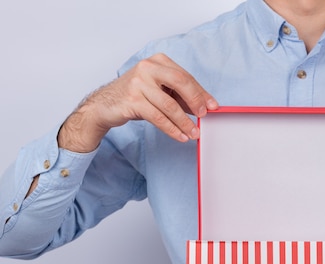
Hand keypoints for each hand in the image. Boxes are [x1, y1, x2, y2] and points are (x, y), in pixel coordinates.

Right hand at [58, 53, 217, 152]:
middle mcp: (148, 67)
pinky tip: (180, 136)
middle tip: (204, 117)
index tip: (213, 106)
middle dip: (195, 102)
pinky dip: (172, 129)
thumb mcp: (159, 90)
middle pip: (180, 83)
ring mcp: (138, 83)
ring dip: (184, 122)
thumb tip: (205, 106)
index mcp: (158, 61)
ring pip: (169, 105)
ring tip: (194, 133)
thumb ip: (180, 95)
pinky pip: (158, 117)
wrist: (105, 105)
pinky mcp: (132, 100)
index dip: (201, 92)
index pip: (185, 76)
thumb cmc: (136, 96)